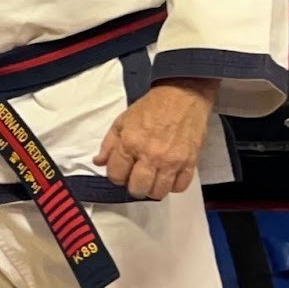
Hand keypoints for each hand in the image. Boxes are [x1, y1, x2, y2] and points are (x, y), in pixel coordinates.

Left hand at [93, 80, 216, 199]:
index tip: (122, 171)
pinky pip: (180, 187)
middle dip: (133, 186)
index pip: (116, 175)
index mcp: (130, 143)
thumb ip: (109, 144)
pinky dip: (173, 186)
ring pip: (158, 192)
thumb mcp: (122, 120)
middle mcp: (150, 155)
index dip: (116, 176)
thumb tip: (99, 163)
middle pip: (137, 188)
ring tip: (153, 179)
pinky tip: (169, 176)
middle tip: (137, 177)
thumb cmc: (150, 107)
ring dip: (153, 189)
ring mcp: (171, 160)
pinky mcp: (190, 162)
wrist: (182, 95)